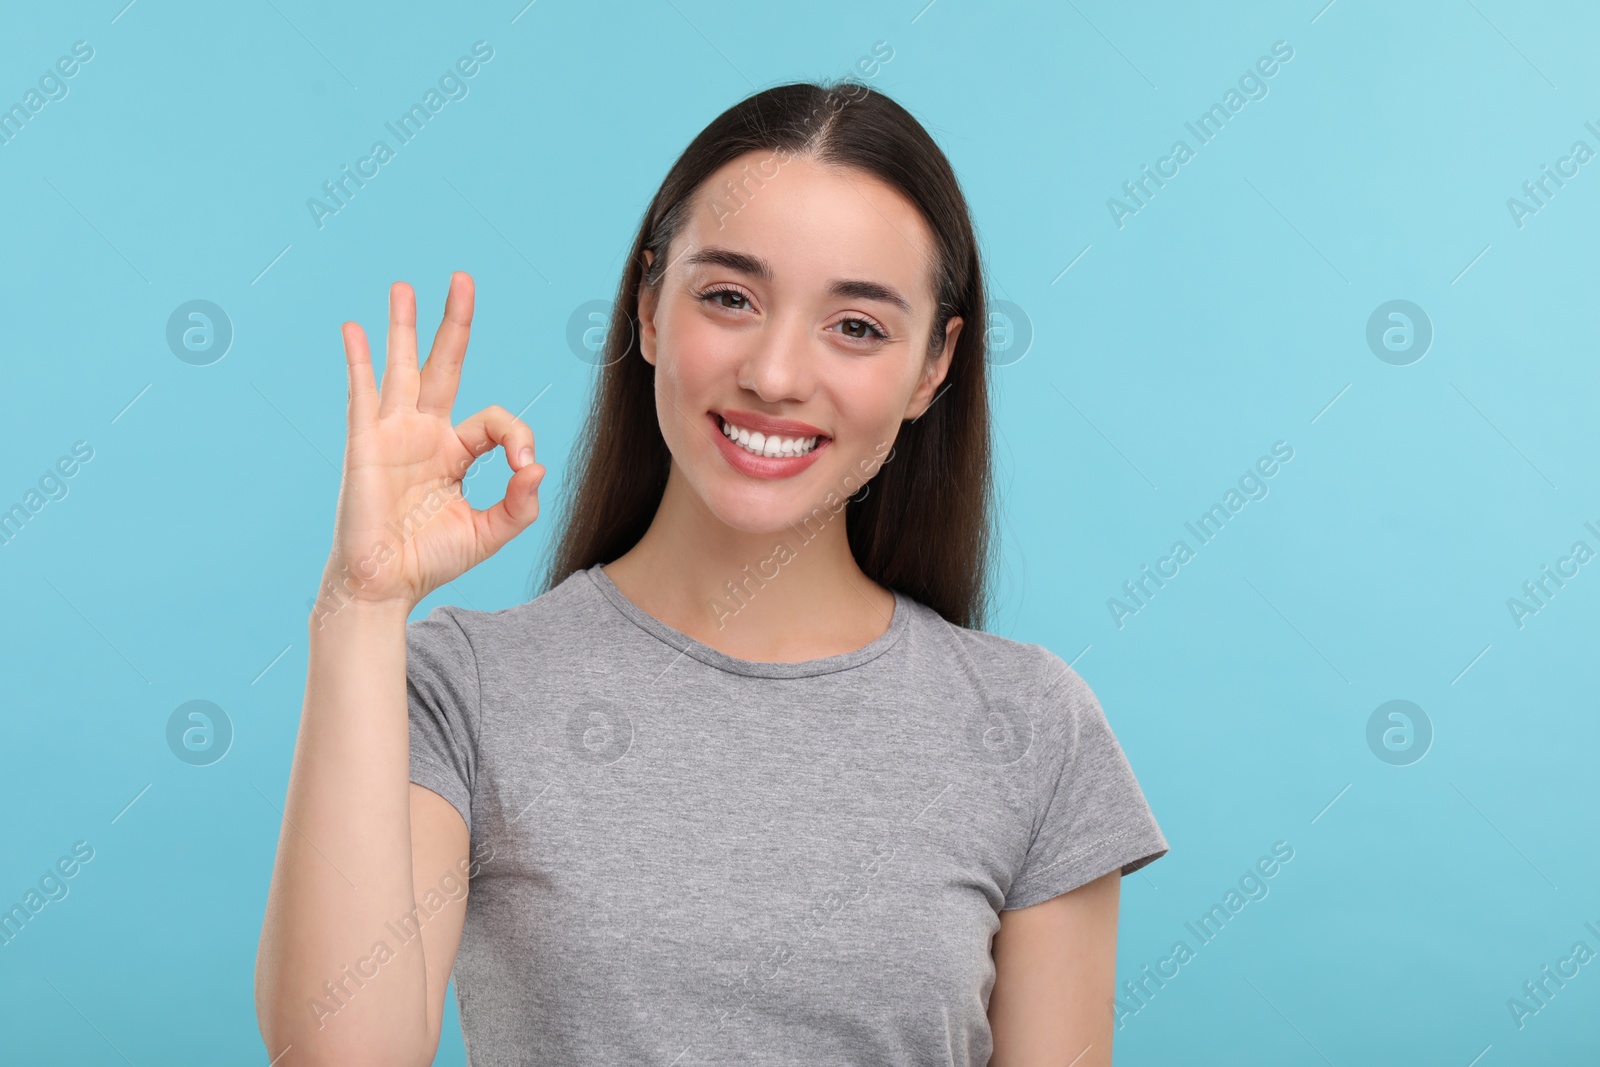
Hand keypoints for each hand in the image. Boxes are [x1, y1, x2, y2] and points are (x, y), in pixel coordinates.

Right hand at [314, 272, 544, 618]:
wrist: (386, 585)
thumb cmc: (432, 559)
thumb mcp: (490, 532)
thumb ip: (520, 503)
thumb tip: (537, 466)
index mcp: (455, 452)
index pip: (494, 420)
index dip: (516, 434)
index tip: (524, 464)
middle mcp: (424, 434)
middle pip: (444, 365)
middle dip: (454, 323)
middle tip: (462, 279)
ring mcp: (393, 434)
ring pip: (401, 367)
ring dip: (403, 326)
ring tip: (404, 286)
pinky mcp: (366, 443)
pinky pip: (362, 394)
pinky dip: (359, 360)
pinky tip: (354, 329)